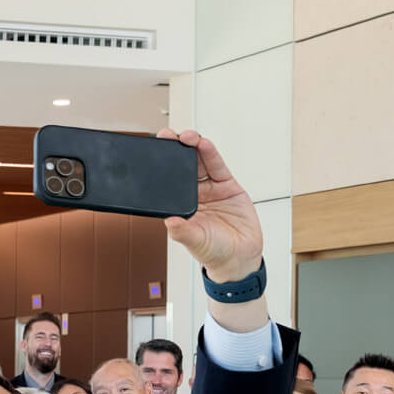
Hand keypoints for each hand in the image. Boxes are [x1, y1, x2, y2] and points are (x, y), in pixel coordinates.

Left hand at [156, 129, 262, 283]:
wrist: (242, 256)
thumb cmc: (214, 251)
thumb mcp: (196, 242)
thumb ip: (183, 231)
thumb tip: (170, 222)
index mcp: (179, 207)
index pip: (166, 183)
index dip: (159, 167)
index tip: (151, 155)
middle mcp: (192, 195)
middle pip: (181, 167)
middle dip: (174, 150)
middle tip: (167, 137)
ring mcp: (210, 189)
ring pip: (199, 162)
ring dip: (192, 147)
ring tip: (186, 137)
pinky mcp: (227, 185)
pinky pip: (217, 166)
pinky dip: (210, 154)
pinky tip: (204, 145)